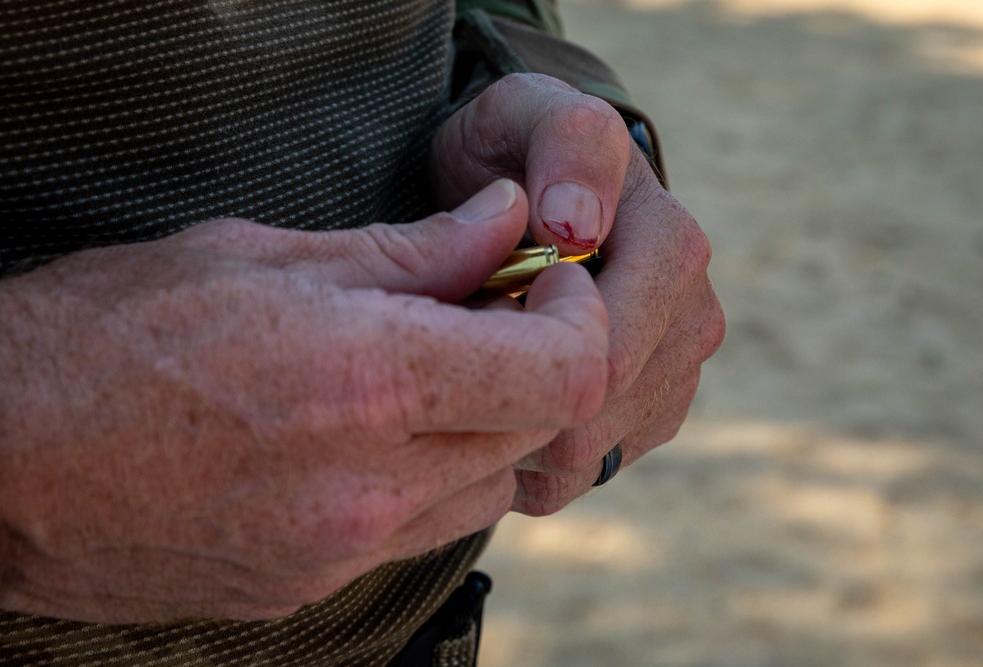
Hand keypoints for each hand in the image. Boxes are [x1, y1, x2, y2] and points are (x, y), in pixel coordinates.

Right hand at [0, 180, 609, 622]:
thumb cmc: (110, 333)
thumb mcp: (265, 256)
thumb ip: (412, 251)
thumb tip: (504, 227)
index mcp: (366, 382)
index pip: (559, 373)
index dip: (578, 320)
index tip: (547, 283)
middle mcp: (370, 486)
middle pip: (535, 433)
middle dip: (535, 368)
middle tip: (485, 314)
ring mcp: (342, 552)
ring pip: (485, 489)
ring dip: (483, 427)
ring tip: (418, 374)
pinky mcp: (311, 587)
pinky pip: (418, 529)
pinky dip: (427, 476)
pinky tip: (369, 433)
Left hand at [431, 74, 725, 513]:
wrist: (524, 198)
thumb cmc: (513, 156)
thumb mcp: (527, 115)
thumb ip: (567, 145)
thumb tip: (578, 226)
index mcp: (672, 248)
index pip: (612, 343)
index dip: (524, 349)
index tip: (466, 312)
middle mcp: (691, 319)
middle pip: (600, 410)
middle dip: (514, 394)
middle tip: (454, 347)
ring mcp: (675, 378)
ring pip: (588, 454)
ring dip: (516, 426)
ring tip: (474, 368)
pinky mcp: (649, 420)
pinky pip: (580, 477)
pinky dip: (525, 456)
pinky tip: (497, 403)